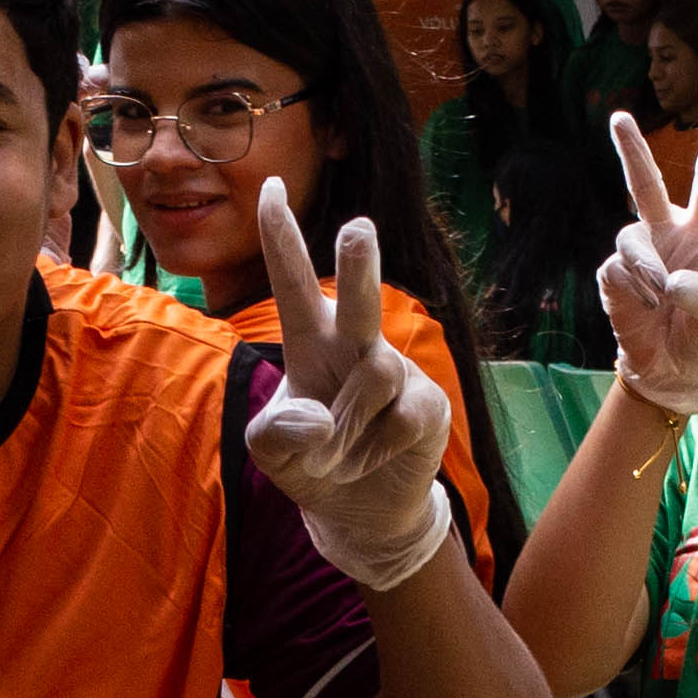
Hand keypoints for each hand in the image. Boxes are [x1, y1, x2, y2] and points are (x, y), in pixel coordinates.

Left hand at [241, 176, 458, 592]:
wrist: (359, 511)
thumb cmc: (311, 461)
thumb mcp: (270, 452)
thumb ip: (276, 434)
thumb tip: (319, 420)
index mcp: (310, 342)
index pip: (292, 281)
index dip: (282, 236)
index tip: (270, 186)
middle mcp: (354, 346)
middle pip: (357, 299)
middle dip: (360, 266)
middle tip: (359, 227)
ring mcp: (394, 372)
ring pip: (374, 376)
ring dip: (349, 424)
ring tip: (341, 454)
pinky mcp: (427, 404)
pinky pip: (400, 419)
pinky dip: (378, 448)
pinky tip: (376, 457)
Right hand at [596, 111, 697, 419]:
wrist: (669, 368)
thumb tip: (670, 279)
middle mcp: (665, 236)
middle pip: (645, 185)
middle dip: (631, 150)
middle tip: (619, 117)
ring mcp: (637, 256)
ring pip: (629, 237)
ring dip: (646, 265)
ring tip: (660, 295)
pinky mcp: (613, 278)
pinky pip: (616, 269)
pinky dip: (634, 288)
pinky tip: (646, 306)